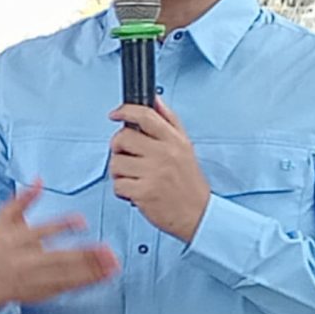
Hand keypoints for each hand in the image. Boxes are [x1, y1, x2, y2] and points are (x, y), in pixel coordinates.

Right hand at [0, 180, 119, 307]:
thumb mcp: (4, 219)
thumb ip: (23, 200)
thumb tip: (39, 180)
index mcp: (17, 240)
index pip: (41, 231)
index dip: (62, 225)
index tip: (82, 221)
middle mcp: (27, 260)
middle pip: (59, 258)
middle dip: (85, 255)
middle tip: (107, 250)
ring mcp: (37, 278)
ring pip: (68, 275)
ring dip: (93, 270)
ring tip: (113, 264)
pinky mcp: (44, 292)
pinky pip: (69, 287)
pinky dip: (88, 282)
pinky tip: (104, 277)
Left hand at [110, 99, 210, 242]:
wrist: (199, 215)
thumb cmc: (188, 181)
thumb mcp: (185, 147)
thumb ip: (169, 121)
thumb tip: (155, 99)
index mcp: (174, 141)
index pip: (145, 116)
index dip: (125, 111)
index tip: (115, 114)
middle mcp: (165, 154)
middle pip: (122, 138)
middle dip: (119, 147)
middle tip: (128, 157)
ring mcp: (154, 174)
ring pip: (116, 163)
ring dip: (120, 172)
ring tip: (135, 178)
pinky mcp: (144, 193)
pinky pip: (117, 185)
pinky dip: (123, 190)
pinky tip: (136, 192)